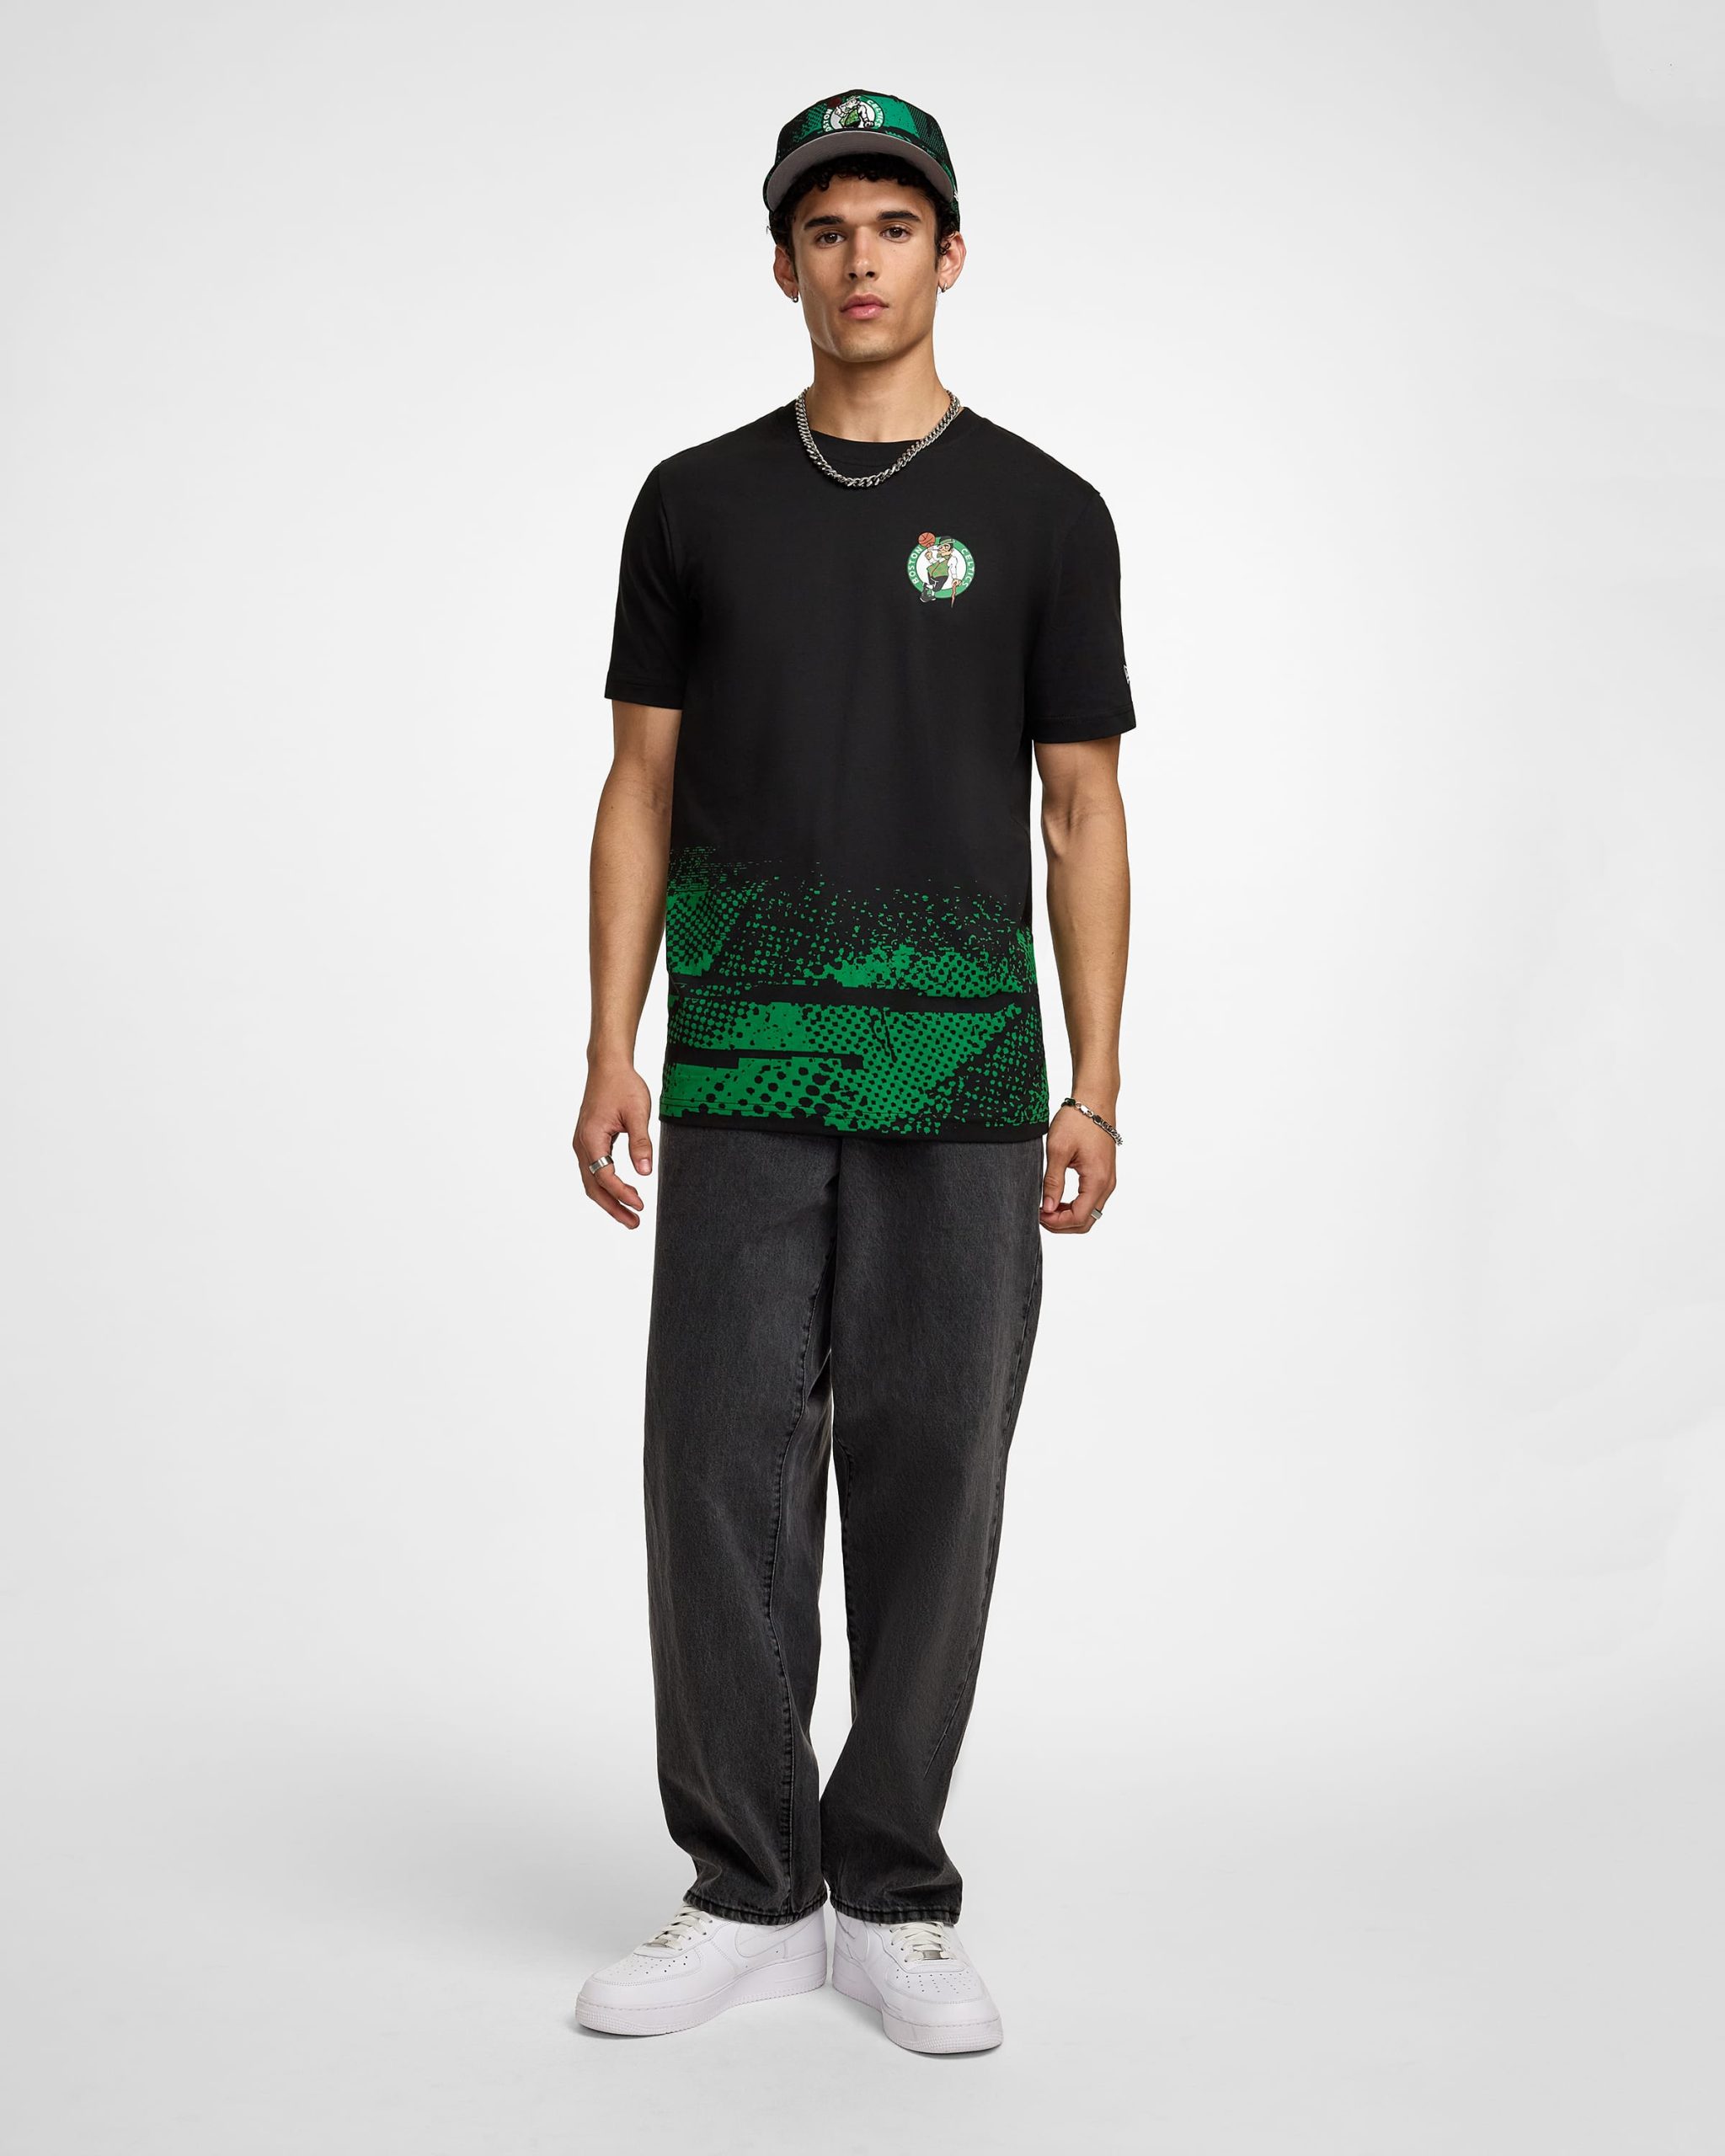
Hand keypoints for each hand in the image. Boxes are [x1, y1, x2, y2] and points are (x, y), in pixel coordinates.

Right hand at [574, 1063, 653, 1228]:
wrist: (607, 1066)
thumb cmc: (623, 1085)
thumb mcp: (638, 1112)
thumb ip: (641, 1142)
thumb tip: (646, 1173)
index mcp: (591, 1138)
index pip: (605, 1176)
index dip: (622, 1193)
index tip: (640, 1204)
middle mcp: (582, 1144)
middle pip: (593, 1186)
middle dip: (613, 1207)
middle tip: (634, 1223)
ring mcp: (582, 1143)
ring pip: (591, 1181)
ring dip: (609, 1200)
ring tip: (630, 1215)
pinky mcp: (588, 1141)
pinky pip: (593, 1171)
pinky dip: (605, 1186)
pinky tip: (622, 1192)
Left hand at [1040, 1103, 1117, 1233]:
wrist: (1094, 1100)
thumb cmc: (1077, 1121)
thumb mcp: (1058, 1150)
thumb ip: (1053, 1182)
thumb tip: (1048, 1208)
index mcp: (1097, 1180)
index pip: (1078, 1217)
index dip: (1056, 1222)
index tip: (1038, 1213)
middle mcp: (1107, 1184)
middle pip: (1087, 1221)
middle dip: (1062, 1224)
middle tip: (1040, 1214)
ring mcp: (1108, 1180)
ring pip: (1090, 1213)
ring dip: (1068, 1216)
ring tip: (1047, 1207)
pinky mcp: (1104, 1175)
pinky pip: (1092, 1201)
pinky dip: (1075, 1206)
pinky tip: (1058, 1199)